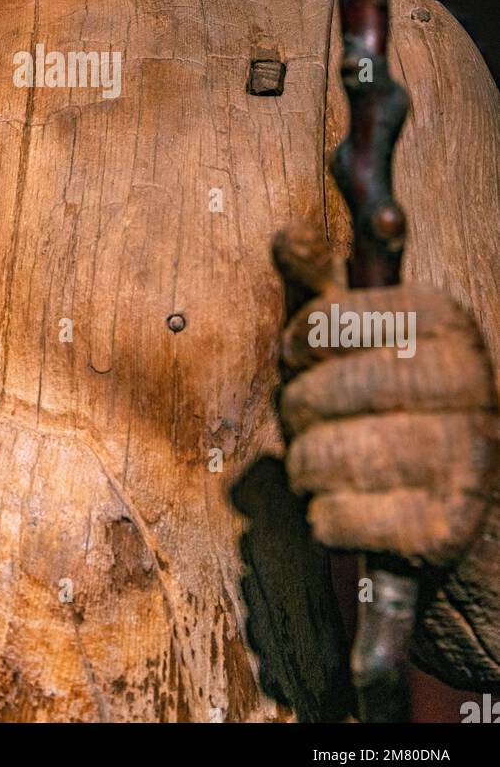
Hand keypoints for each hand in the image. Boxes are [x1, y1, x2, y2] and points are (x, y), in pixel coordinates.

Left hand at [272, 220, 499, 567]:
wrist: (478, 512)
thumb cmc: (404, 408)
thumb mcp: (370, 338)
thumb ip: (325, 286)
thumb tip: (287, 235)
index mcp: (447, 322)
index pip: (326, 321)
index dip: (299, 346)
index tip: (306, 359)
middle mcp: (468, 382)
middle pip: (319, 393)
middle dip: (300, 413)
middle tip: (314, 422)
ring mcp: (463, 459)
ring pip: (322, 457)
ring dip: (308, 469)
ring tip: (329, 467)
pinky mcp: (444, 531)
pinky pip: (334, 517)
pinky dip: (326, 519)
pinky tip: (351, 509)